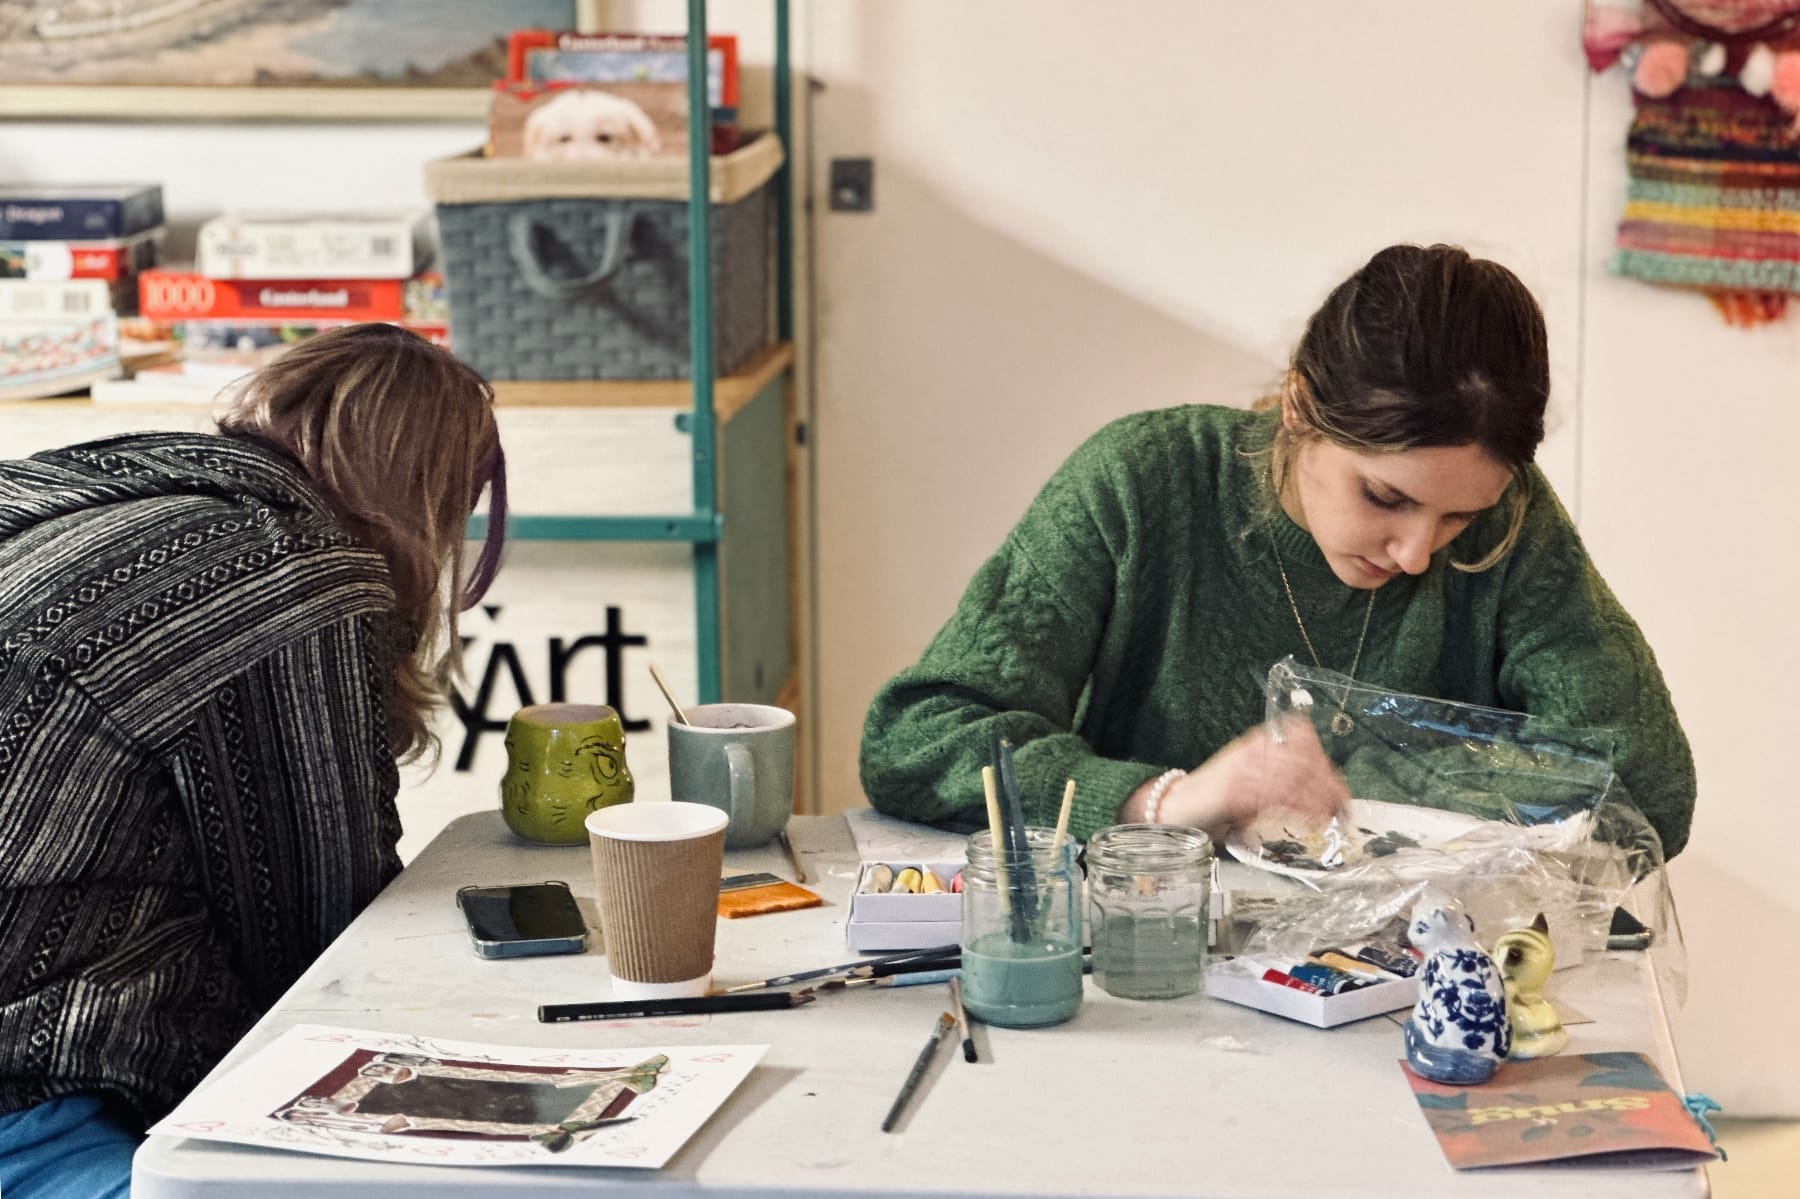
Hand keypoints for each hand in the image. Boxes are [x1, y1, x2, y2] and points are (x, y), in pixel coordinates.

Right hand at [1143, 716, 1348, 838]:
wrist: (1177, 806)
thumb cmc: (1216, 797)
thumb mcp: (1252, 781)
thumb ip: (1281, 781)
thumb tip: (1321, 791)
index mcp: (1257, 742)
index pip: (1300, 738)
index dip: (1323, 759)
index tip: (1339, 783)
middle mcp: (1252, 749)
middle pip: (1302, 759)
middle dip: (1328, 783)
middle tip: (1344, 806)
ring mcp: (1243, 768)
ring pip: (1294, 778)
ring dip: (1318, 798)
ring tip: (1333, 816)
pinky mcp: (1235, 791)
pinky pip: (1276, 797)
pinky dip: (1300, 809)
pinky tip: (1312, 820)